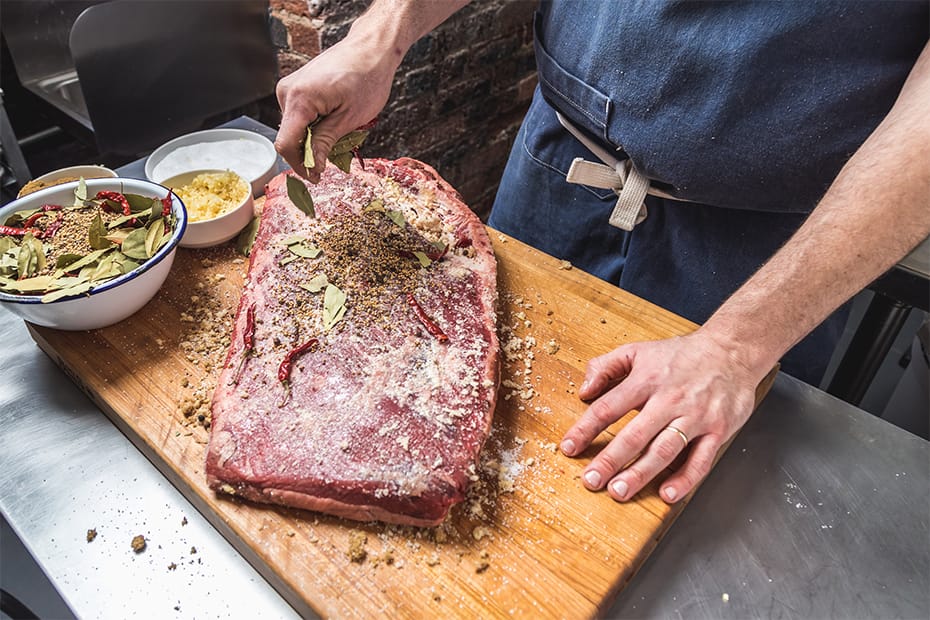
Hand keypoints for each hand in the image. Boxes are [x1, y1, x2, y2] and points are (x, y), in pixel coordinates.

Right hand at [275, 34, 398, 181]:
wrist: (371, 49)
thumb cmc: (367, 78)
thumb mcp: (349, 118)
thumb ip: (325, 143)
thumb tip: (312, 167)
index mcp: (299, 99)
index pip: (286, 144)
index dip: (299, 165)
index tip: (316, 177)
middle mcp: (287, 92)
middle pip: (290, 137)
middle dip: (310, 151)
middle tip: (338, 154)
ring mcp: (290, 88)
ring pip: (295, 128)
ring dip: (314, 138)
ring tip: (341, 130)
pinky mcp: (296, 88)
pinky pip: (300, 117)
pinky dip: (315, 125)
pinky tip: (335, 119)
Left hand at [560, 329, 761, 502]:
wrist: (732, 350)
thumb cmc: (682, 354)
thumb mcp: (638, 350)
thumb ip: (606, 366)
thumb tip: (583, 391)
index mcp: (646, 380)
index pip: (608, 408)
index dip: (585, 429)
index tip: (568, 448)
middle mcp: (669, 400)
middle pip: (635, 434)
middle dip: (610, 460)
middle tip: (590, 481)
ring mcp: (695, 416)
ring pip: (665, 449)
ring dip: (641, 473)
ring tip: (619, 491)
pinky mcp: (718, 430)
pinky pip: (700, 459)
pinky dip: (685, 479)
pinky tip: (668, 494)